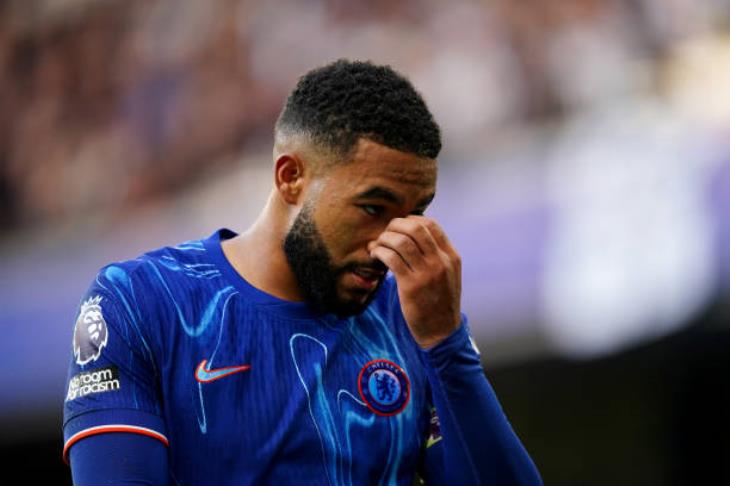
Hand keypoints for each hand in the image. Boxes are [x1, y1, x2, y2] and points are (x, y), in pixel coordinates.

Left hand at [368, 216, 461, 348]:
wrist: (441, 332)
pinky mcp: (411, 286)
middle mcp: (441, 261)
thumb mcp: (448, 275)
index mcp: (451, 256)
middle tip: (385, 234)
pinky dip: (379, 252)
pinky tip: (375, 256)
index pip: (431, 225)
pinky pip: (391, 258)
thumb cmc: (439, 302)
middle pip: (415, 228)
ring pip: (401, 241)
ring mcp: (427, 273)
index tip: (398, 227)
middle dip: (395, 225)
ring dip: (384, 239)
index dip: (411, 220)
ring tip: (377, 245)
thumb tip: (413, 235)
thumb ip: (436, 256)